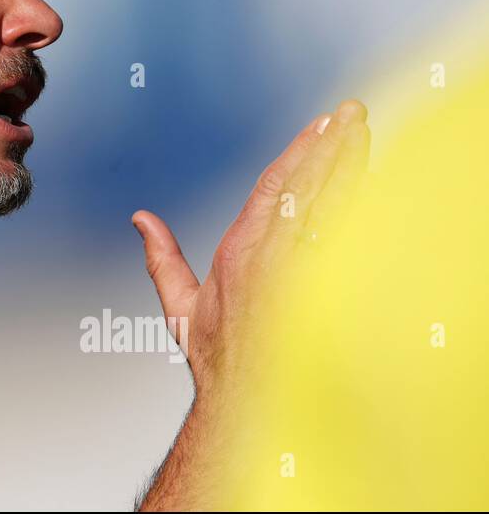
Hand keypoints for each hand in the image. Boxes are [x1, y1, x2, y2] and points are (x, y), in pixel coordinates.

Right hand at [132, 99, 370, 507]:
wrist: (247, 402)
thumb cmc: (217, 358)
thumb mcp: (179, 305)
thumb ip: (161, 257)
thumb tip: (141, 219)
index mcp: (238, 250)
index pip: (275, 184)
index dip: (301, 149)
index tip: (322, 123)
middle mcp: (271, 253)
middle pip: (309, 184)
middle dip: (334, 143)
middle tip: (354, 111)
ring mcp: (301, 270)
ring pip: (333, 205)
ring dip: (352, 164)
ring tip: (365, 132)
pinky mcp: (323, 287)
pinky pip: (346, 237)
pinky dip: (361, 205)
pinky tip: (371, 183)